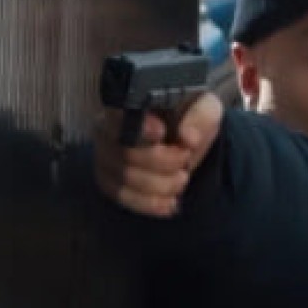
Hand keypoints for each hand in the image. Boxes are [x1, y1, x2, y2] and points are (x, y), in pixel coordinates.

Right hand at [93, 92, 222, 218]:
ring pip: (126, 180)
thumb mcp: (203, 109)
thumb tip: (188, 136)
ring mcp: (104, 159)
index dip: (139, 128)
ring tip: (182, 178)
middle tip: (185, 158)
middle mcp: (105, 130)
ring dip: (161, 185)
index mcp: (124, 104)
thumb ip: (199, 117)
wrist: (186, 141)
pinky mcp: (109, 184)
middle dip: (163, 162)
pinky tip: (171, 202)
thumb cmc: (189, 118)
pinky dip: (150, 203)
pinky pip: (124, 198)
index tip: (162, 133)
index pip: (119, 116)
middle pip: (126, 154)